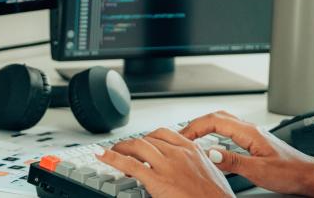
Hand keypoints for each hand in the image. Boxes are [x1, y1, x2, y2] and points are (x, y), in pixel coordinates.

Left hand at [97, 127, 234, 197]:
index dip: (149, 137)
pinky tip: (101, 155)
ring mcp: (167, 165)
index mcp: (193, 150)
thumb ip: (198, 166)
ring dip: (121, 148)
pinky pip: (129, 164)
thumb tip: (190, 171)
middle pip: (148, 139)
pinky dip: (112, 158)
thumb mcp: (212, 174)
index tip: (143, 142)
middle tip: (125, 151)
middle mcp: (179, 153)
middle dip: (134, 144)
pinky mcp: (157, 180)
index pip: (164, 134)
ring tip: (112, 153)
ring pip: (137, 147)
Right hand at [179, 111, 313, 197]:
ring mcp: (253, 135)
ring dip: (205, 127)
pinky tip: (213, 145)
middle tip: (181, 136)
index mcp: (250, 133)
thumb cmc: (290, 172)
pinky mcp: (255, 143)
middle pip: (217, 117)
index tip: (181, 137)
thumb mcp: (259, 170)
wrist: (309, 175)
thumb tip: (211, 153)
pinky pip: (230, 132)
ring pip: (224, 123)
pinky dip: (215, 134)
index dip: (194, 127)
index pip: (215, 121)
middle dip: (196, 124)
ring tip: (192, 139)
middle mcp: (251, 130)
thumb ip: (234, 161)